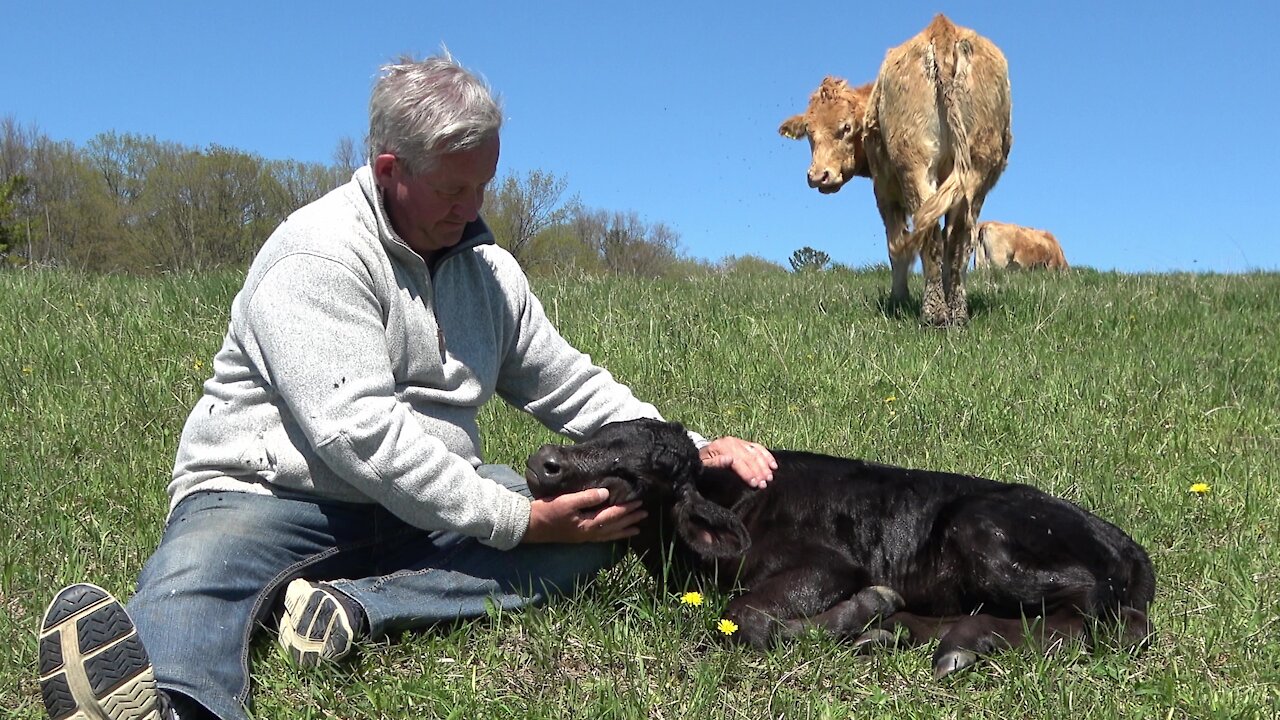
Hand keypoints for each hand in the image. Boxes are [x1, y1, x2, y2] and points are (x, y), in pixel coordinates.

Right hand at [523, 487, 646, 543]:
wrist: (529, 526)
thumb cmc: (547, 511)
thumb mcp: (566, 501)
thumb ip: (587, 497)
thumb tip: (606, 493)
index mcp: (587, 524)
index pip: (612, 515)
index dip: (626, 509)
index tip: (639, 502)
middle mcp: (588, 533)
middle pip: (614, 526)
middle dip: (630, 520)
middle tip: (645, 514)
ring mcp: (583, 537)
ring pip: (609, 534)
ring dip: (624, 530)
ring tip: (637, 528)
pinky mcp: (578, 537)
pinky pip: (601, 538)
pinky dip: (612, 536)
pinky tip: (614, 534)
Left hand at [699, 436, 776, 488]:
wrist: (701, 452)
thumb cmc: (703, 462)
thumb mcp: (704, 464)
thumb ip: (715, 463)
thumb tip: (729, 460)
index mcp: (721, 447)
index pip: (738, 460)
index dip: (747, 472)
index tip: (754, 483)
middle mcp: (732, 442)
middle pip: (749, 457)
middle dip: (758, 471)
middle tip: (764, 483)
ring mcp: (740, 442)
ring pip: (756, 452)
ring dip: (765, 465)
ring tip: (769, 477)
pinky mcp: (745, 443)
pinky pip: (759, 448)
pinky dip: (767, 456)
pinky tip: (773, 465)